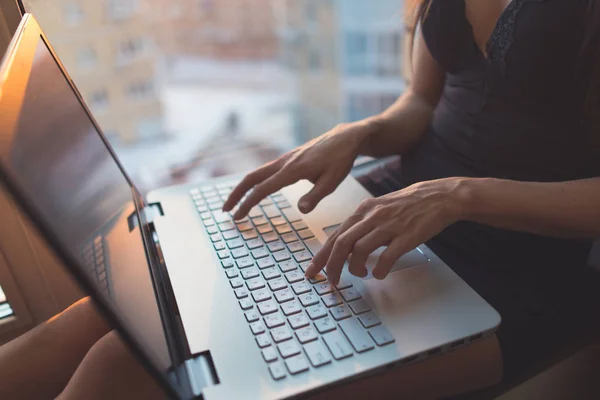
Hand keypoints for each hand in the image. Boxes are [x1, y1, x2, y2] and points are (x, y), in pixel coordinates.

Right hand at [223, 121, 374, 218]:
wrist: (345, 138)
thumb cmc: (340, 160)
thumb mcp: (332, 181)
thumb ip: (315, 196)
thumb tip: (301, 210)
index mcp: (292, 170)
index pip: (263, 189)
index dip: (248, 203)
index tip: (238, 216)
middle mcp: (284, 163)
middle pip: (251, 177)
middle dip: (236, 194)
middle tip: (226, 211)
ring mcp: (285, 159)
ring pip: (257, 173)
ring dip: (243, 187)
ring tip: (236, 203)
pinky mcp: (289, 159)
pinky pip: (266, 170)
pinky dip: (255, 181)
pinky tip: (256, 190)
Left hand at [305, 178, 469, 284]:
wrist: (438, 196)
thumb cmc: (408, 204)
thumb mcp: (378, 208)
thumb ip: (361, 225)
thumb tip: (344, 248)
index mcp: (363, 210)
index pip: (334, 235)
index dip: (321, 256)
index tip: (312, 271)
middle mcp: (372, 216)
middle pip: (341, 244)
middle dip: (332, 266)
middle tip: (332, 281)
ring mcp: (388, 226)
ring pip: (359, 250)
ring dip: (355, 268)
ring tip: (360, 274)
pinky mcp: (406, 236)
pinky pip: (386, 257)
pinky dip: (379, 269)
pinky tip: (379, 274)